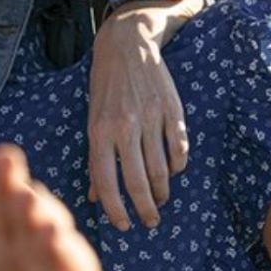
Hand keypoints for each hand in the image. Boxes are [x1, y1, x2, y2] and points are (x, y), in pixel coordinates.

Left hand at [86, 0, 195, 230]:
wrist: (126, 45)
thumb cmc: (105, 87)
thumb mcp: (92, 119)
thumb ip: (95, 158)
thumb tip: (93, 197)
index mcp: (100, 132)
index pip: (106, 183)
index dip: (116, 210)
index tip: (124, 226)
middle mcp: (125, 127)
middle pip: (137, 182)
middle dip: (145, 209)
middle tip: (150, 222)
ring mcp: (150, 118)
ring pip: (161, 170)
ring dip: (162, 191)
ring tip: (161, 200)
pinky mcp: (171, 109)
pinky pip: (178, 148)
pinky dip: (177, 165)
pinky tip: (173, 171)